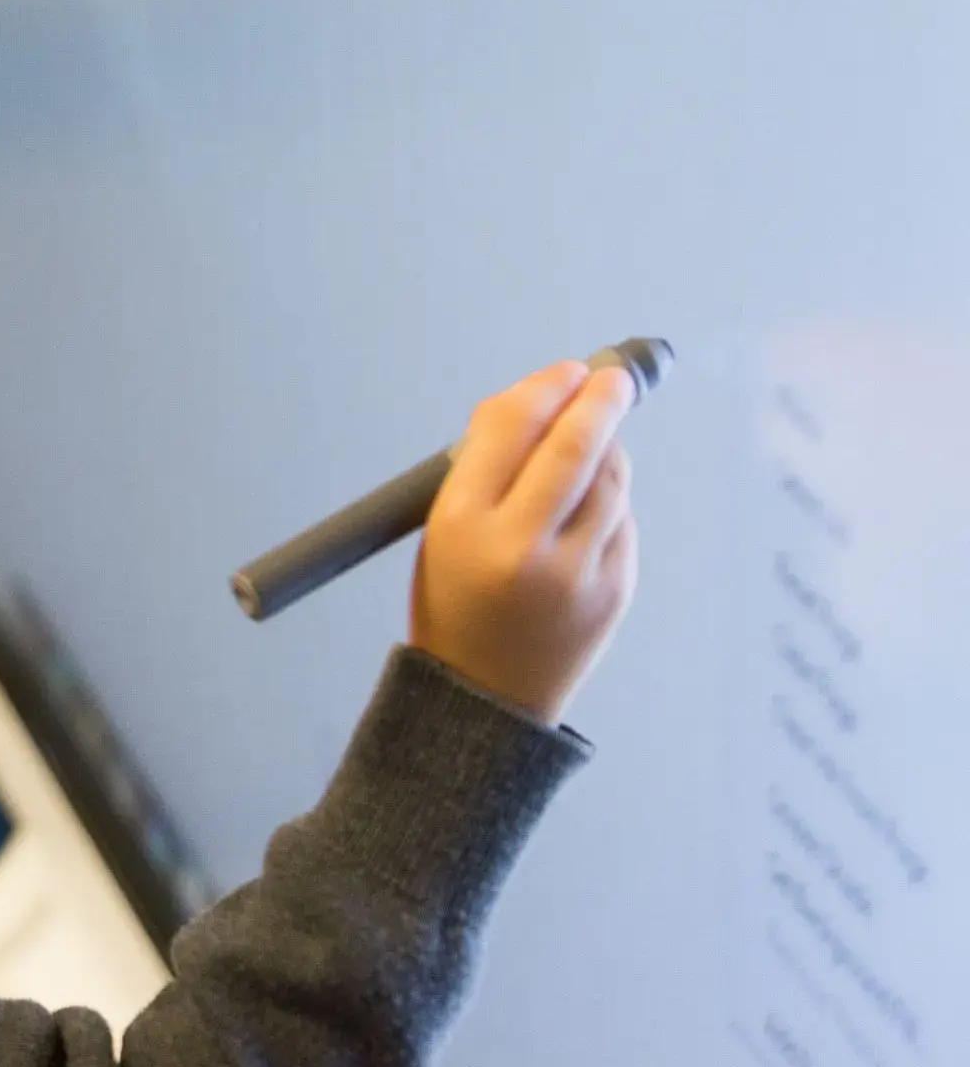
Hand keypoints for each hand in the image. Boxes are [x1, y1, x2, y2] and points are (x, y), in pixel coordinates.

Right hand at [410, 360, 639, 721]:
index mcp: (460, 524)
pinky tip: (587, 514)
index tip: (567, 370)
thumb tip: (548, 397)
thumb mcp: (444, 529)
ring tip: (592, 449)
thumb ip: (488, 467)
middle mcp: (519, 546)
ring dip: (606, 453)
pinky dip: (610, 504)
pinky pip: (622, 521)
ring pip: (611, 480)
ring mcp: (574, 572)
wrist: (483, 696)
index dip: (543, 389)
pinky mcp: (613, 590)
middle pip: (574, 447)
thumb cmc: (455, 598)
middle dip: (599, 401)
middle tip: (613, 378)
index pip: (510, 429)